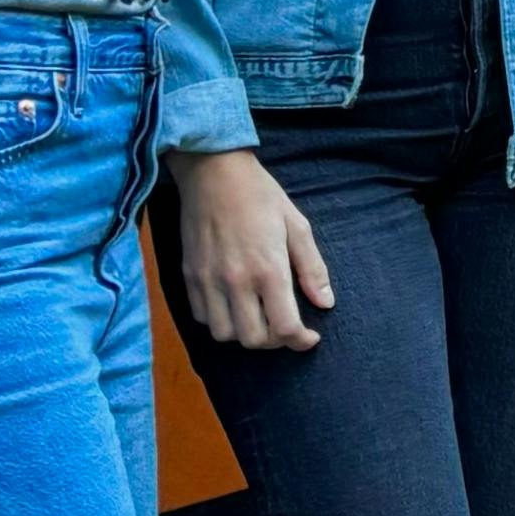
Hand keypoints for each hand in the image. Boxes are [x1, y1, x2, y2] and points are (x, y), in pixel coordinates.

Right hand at [171, 147, 331, 350]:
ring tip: (259, 318)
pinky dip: (219, 321)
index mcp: (269, 269)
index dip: (300, 341)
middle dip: (274, 341)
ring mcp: (208, 281)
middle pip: (253, 339)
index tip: (309, 337)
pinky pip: (201, 318)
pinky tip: (233, 306)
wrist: (213, 173)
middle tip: (285, 327)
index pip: (284, 327)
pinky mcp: (188, 277)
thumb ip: (312, 268)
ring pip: (225, 335)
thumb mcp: (297, 226)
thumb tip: (326, 303)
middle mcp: (236, 281)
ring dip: (245, 334)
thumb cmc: (261, 196)